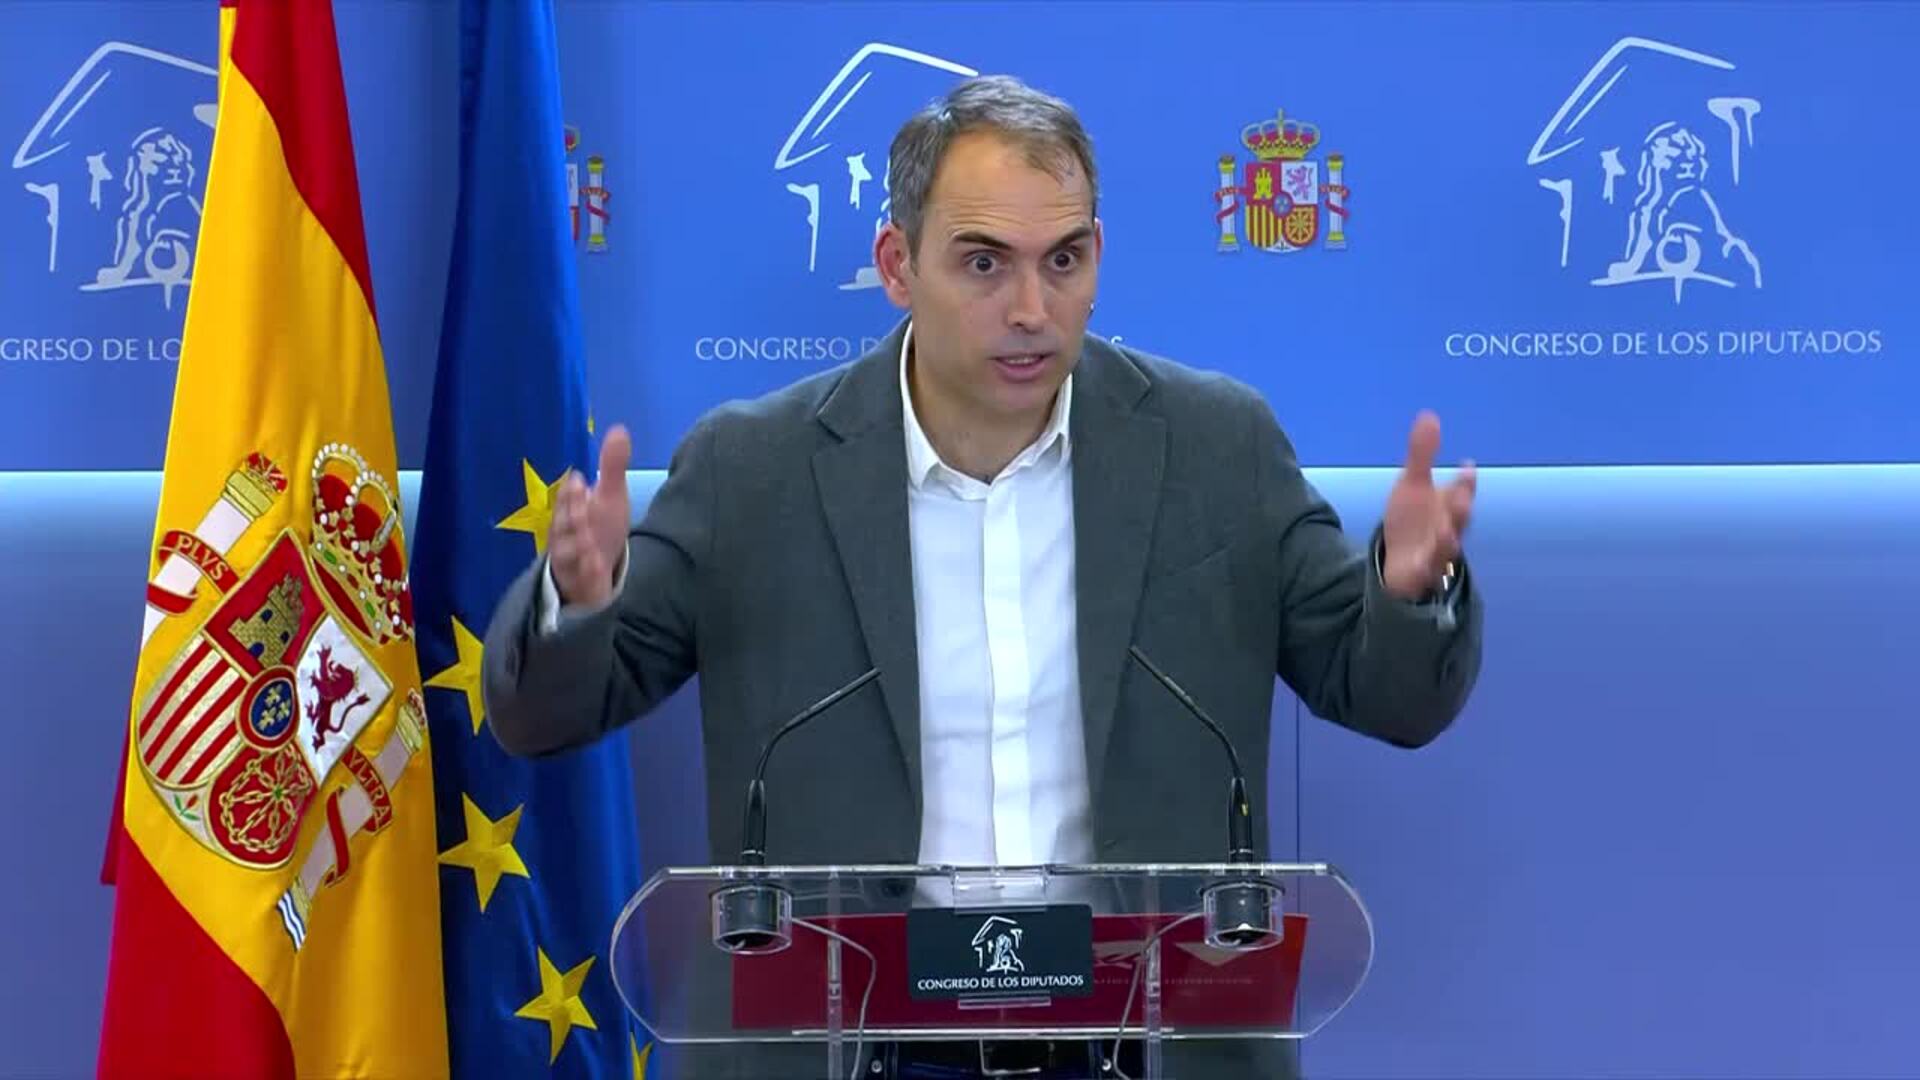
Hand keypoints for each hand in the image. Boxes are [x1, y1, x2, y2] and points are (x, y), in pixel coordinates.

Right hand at [549, 424, 631, 607]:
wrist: (594, 570)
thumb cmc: (600, 528)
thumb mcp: (609, 497)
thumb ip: (612, 466)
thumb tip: (619, 429)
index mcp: (572, 512)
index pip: (568, 500)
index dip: (572, 493)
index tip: (580, 481)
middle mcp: (566, 536)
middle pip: (565, 526)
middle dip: (573, 516)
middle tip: (583, 507)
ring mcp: (571, 561)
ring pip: (569, 554)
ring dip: (578, 547)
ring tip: (589, 543)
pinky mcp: (580, 583)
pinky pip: (583, 580)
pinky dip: (589, 574)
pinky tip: (598, 569)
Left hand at [1380, 411, 1474, 600]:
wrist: (1402, 562)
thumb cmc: (1414, 521)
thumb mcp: (1413, 485)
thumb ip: (1422, 455)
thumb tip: (1429, 415)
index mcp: (1449, 507)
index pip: (1461, 492)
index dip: (1464, 482)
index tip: (1466, 466)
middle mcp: (1448, 529)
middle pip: (1458, 520)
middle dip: (1461, 509)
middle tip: (1461, 498)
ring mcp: (1435, 554)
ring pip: (1445, 549)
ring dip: (1447, 540)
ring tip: (1446, 532)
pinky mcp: (1420, 573)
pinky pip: (1423, 573)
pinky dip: (1423, 570)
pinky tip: (1418, 566)